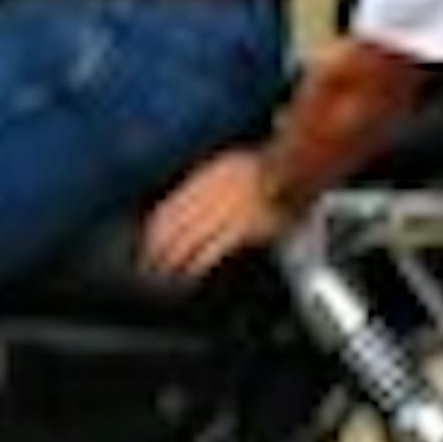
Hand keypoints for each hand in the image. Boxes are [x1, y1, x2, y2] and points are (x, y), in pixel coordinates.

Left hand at [141, 150, 280, 279]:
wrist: (295, 168)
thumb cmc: (271, 167)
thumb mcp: (232, 164)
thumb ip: (211, 180)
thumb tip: (194, 194)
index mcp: (206, 178)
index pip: (169, 208)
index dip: (154, 231)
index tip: (147, 244)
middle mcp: (210, 195)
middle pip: (173, 228)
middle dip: (156, 251)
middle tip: (147, 267)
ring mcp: (225, 212)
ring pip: (188, 241)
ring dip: (172, 261)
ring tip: (163, 277)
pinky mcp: (242, 229)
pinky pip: (211, 250)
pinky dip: (196, 265)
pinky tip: (188, 276)